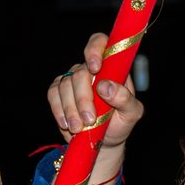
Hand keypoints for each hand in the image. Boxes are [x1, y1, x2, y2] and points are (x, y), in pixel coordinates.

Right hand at [48, 33, 144, 148]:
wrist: (104, 141)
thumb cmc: (121, 123)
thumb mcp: (131, 113)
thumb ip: (125, 99)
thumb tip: (105, 87)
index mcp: (111, 67)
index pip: (100, 43)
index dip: (94, 50)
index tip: (95, 68)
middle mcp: (91, 69)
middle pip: (80, 72)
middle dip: (83, 98)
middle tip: (90, 119)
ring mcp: (73, 80)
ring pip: (65, 85)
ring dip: (71, 109)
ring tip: (79, 127)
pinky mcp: (59, 93)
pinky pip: (53, 94)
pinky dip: (58, 110)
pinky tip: (67, 124)